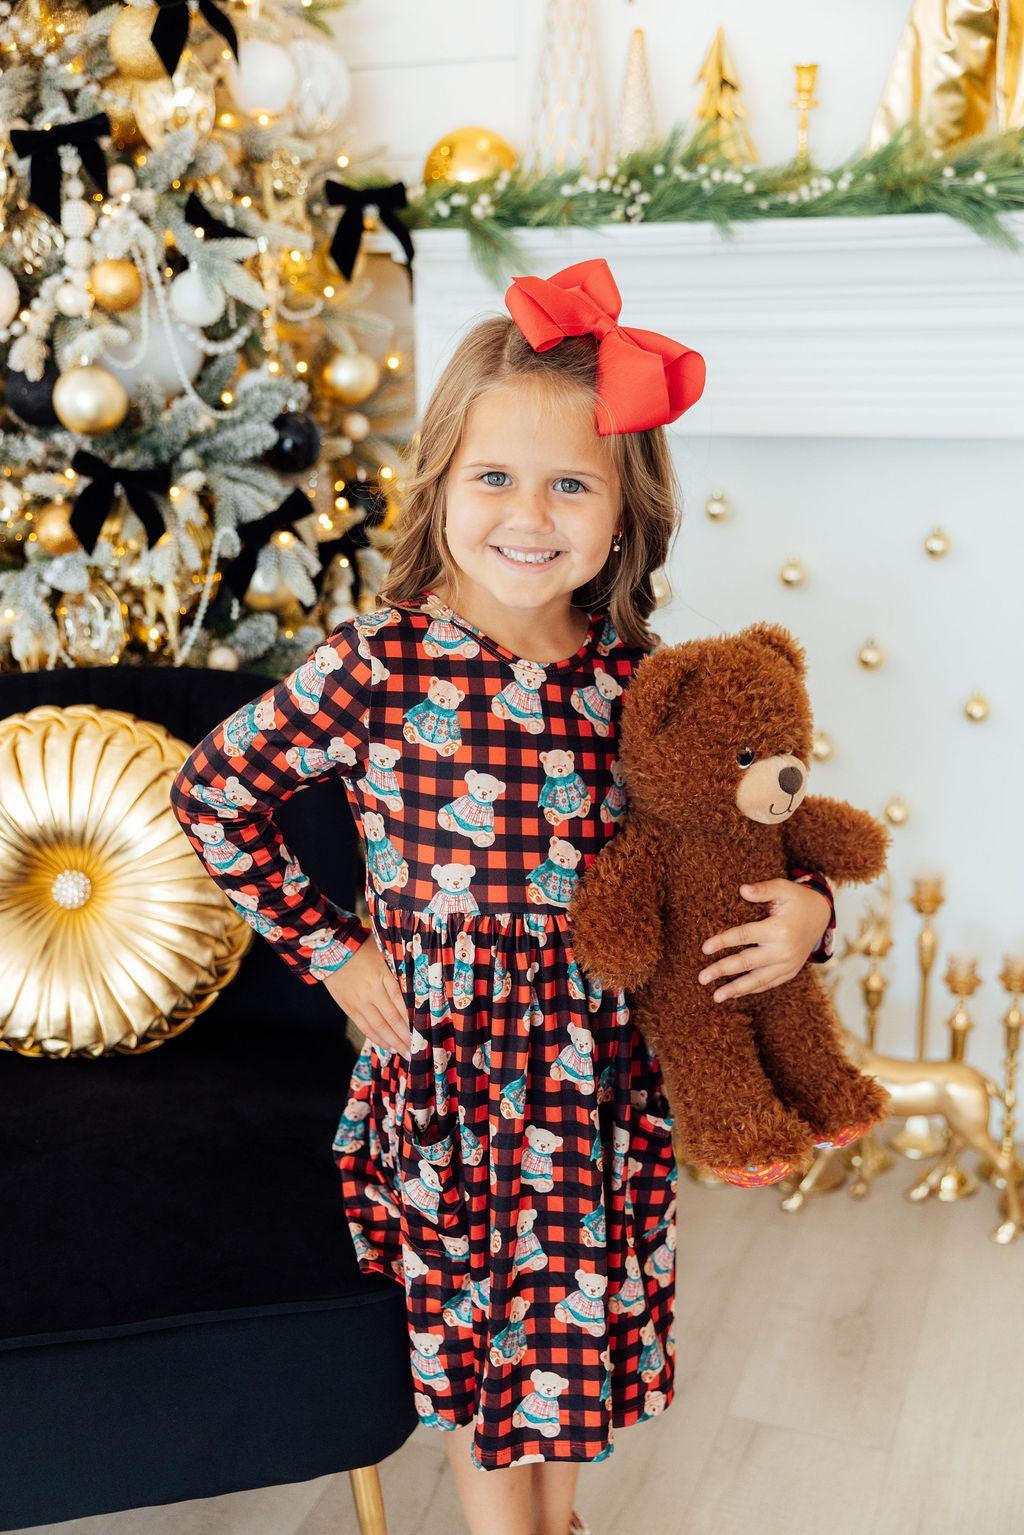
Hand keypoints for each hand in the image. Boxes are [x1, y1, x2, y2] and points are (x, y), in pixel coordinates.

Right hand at [322, 935, 411, 1056]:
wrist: (330, 950)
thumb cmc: (362, 948)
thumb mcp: (384, 953)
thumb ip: (398, 968)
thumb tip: (417, 981)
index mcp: (382, 976)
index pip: (400, 1002)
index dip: (411, 1018)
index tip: (422, 1030)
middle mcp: (371, 992)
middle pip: (391, 1018)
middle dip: (404, 1036)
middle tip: (416, 1049)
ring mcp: (358, 1002)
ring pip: (377, 1026)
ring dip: (392, 1041)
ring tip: (403, 1051)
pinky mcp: (349, 1008)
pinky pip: (364, 1027)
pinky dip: (376, 1038)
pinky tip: (387, 1045)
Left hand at [697, 879, 832, 1002]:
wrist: (821, 916)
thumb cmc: (797, 900)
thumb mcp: (783, 888)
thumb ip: (763, 889)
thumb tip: (742, 889)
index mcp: (779, 929)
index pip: (745, 936)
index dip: (723, 942)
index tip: (704, 949)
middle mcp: (783, 950)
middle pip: (747, 963)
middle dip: (722, 970)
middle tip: (701, 978)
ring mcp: (788, 964)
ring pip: (757, 980)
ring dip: (735, 989)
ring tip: (716, 997)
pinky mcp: (790, 972)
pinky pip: (768, 984)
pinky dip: (751, 990)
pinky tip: (734, 994)